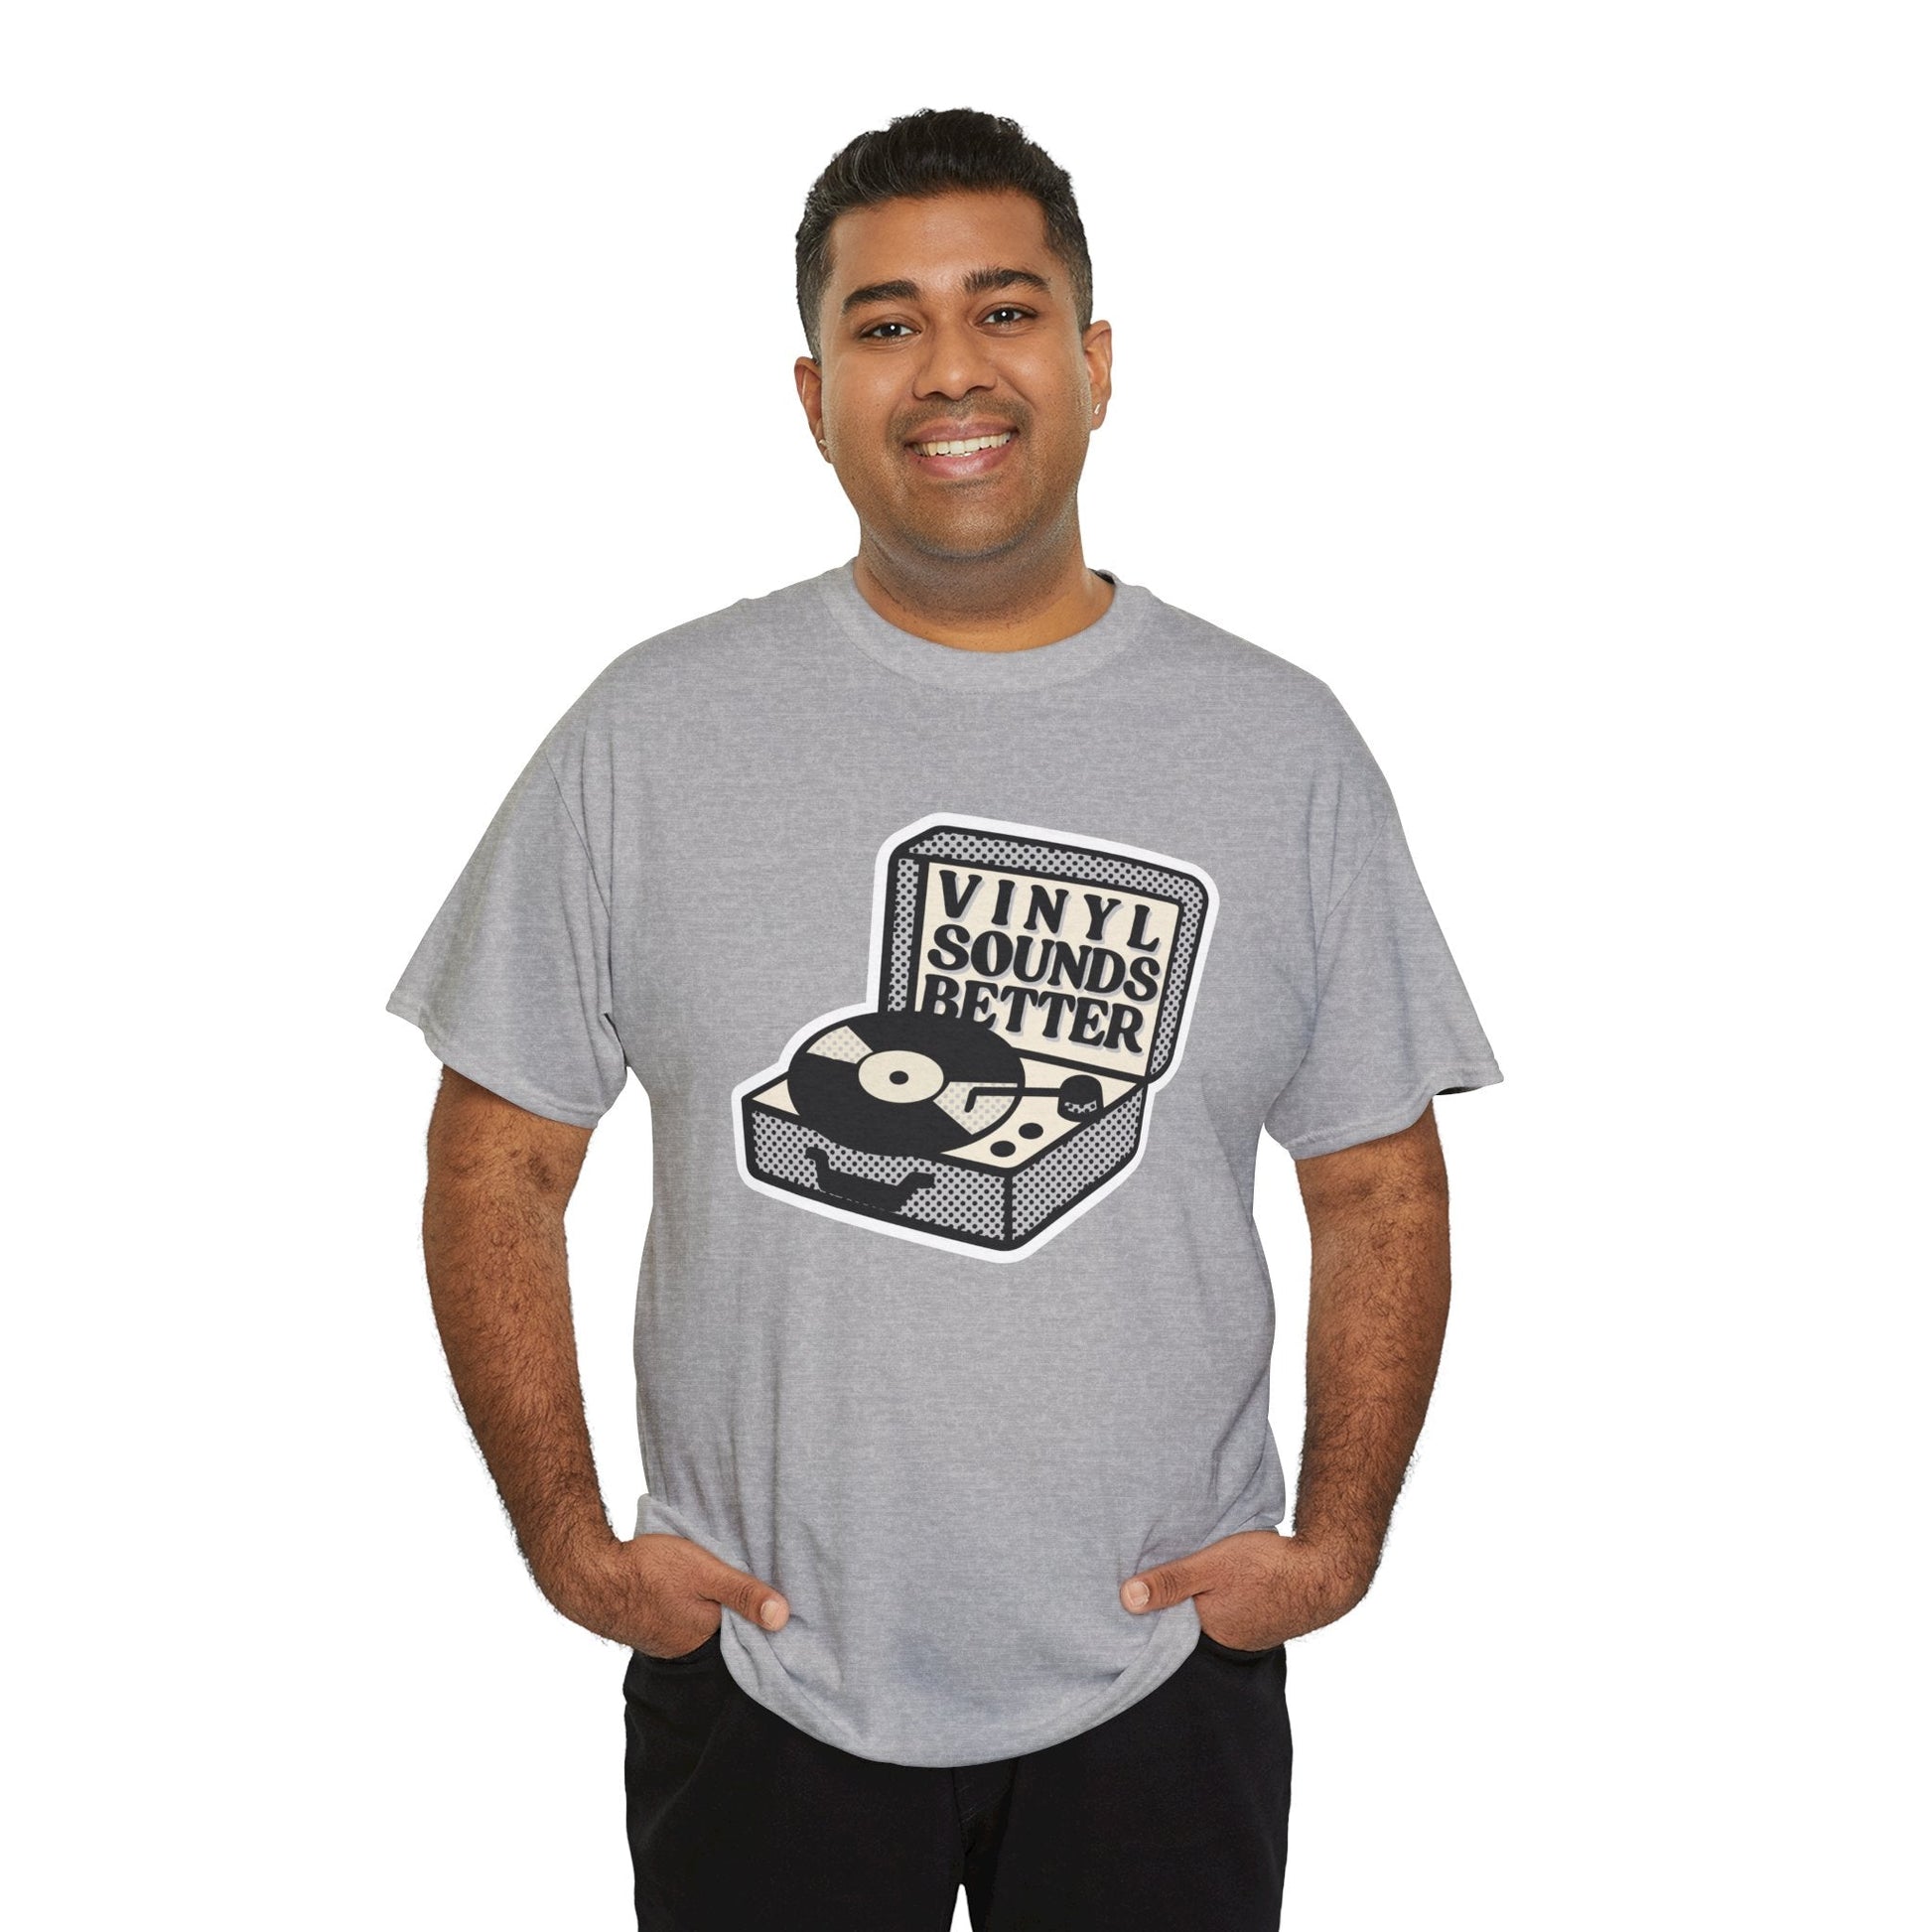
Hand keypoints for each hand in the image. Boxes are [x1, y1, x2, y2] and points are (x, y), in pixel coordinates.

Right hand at [540, 1530, 790, 1658]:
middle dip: (734, 1614)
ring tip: (717, 1588)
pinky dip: (686, 1608)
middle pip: (722, 1631)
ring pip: (699, 1625)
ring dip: (707, 1609)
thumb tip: (783, 1617)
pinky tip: (685, 1591)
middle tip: (745, 1588)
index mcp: (706, 1637)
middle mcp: (686, 1647)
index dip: (757, 1617)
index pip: (745, 1634)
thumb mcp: (706, 1573)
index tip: (775, 1601)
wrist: (591, 1574)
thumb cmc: (649, 1571)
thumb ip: (743, 1593)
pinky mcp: (649, 1627)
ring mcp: (664, 1640)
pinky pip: (678, 1621)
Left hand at [1119, 1530, 1375, 1648]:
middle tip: (1153, 1582)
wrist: (1326, 1570)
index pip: (1167, 1629)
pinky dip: (1224, 1597)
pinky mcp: (1264, 1617)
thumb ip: (1171, 1581)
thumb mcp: (1211, 1566)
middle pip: (1189, 1623)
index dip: (1151, 1612)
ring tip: (1187, 1579)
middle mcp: (1227, 1640)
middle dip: (1174, 1606)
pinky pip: (1233, 1610)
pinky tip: (1223, 1581)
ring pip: (1212, 1615)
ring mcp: (1249, 1631)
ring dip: (1202, 1599)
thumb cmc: (1267, 1567)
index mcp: (1209, 1631)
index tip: (1129, 1596)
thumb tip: (1126, 1600)